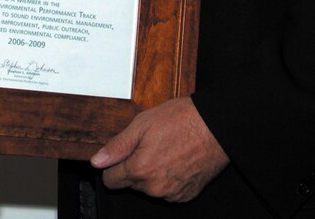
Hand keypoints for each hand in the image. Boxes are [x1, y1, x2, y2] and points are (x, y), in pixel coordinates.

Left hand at [91, 97, 228, 201]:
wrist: (217, 126)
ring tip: (167, 149)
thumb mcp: (142, 124)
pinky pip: (168, 190)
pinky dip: (169, 178)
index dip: (114, 165)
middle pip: (131, 183)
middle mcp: (154, 187)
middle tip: (150, 144)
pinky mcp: (186, 194)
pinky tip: (178, 159)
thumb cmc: (182, 120)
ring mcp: (172, 193)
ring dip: (153, 173)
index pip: (111, 180)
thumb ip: (117, 146)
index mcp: (140, 170)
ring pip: (150, 187)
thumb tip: (97, 161)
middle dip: (135, 167)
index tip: (123, 154)